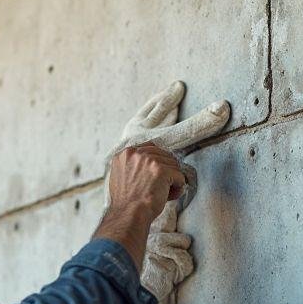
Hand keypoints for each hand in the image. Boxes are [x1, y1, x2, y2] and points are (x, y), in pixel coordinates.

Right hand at [103, 81, 231, 303]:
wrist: (125, 218)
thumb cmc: (128, 209)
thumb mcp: (125, 181)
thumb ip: (136, 167)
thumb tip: (159, 165)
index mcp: (122, 151)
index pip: (140, 120)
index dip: (157, 106)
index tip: (170, 91)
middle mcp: (132, 148)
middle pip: (165, 130)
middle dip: (169, 101)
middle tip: (180, 85)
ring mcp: (145, 156)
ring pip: (174, 163)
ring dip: (171, 182)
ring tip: (156, 195)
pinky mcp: (158, 166)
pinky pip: (179, 177)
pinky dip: (174, 190)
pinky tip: (161, 198)